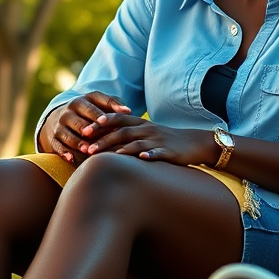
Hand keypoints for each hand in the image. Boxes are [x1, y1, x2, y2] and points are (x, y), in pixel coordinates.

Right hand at [39, 92, 131, 164]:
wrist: (61, 118)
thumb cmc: (90, 112)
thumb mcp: (99, 104)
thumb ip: (113, 105)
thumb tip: (128, 111)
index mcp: (82, 101)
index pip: (90, 105)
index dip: (97, 113)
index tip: (105, 120)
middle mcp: (69, 112)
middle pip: (77, 120)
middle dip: (84, 126)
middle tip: (92, 133)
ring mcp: (59, 125)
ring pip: (66, 134)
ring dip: (76, 142)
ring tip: (87, 149)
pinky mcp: (53, 139)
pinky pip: (57, 146)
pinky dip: (64, 152)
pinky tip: (71, 158)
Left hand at [83, 114, 216, 165]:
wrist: (193, 142)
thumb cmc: (165, 140)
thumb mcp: (146, 133)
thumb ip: (127, 134)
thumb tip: (101, 141)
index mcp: (141, 124)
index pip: (118, 119)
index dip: (102, 123)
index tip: (85, 130)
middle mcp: (148, 129)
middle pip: (123, 132)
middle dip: (104, 140)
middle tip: (87, 148)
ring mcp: (158, 140)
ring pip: (137, 143)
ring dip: (121, 150)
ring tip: (107, 158)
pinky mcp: (169, 151)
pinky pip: (158, 152)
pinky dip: (149, 155)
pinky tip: (141, 159)